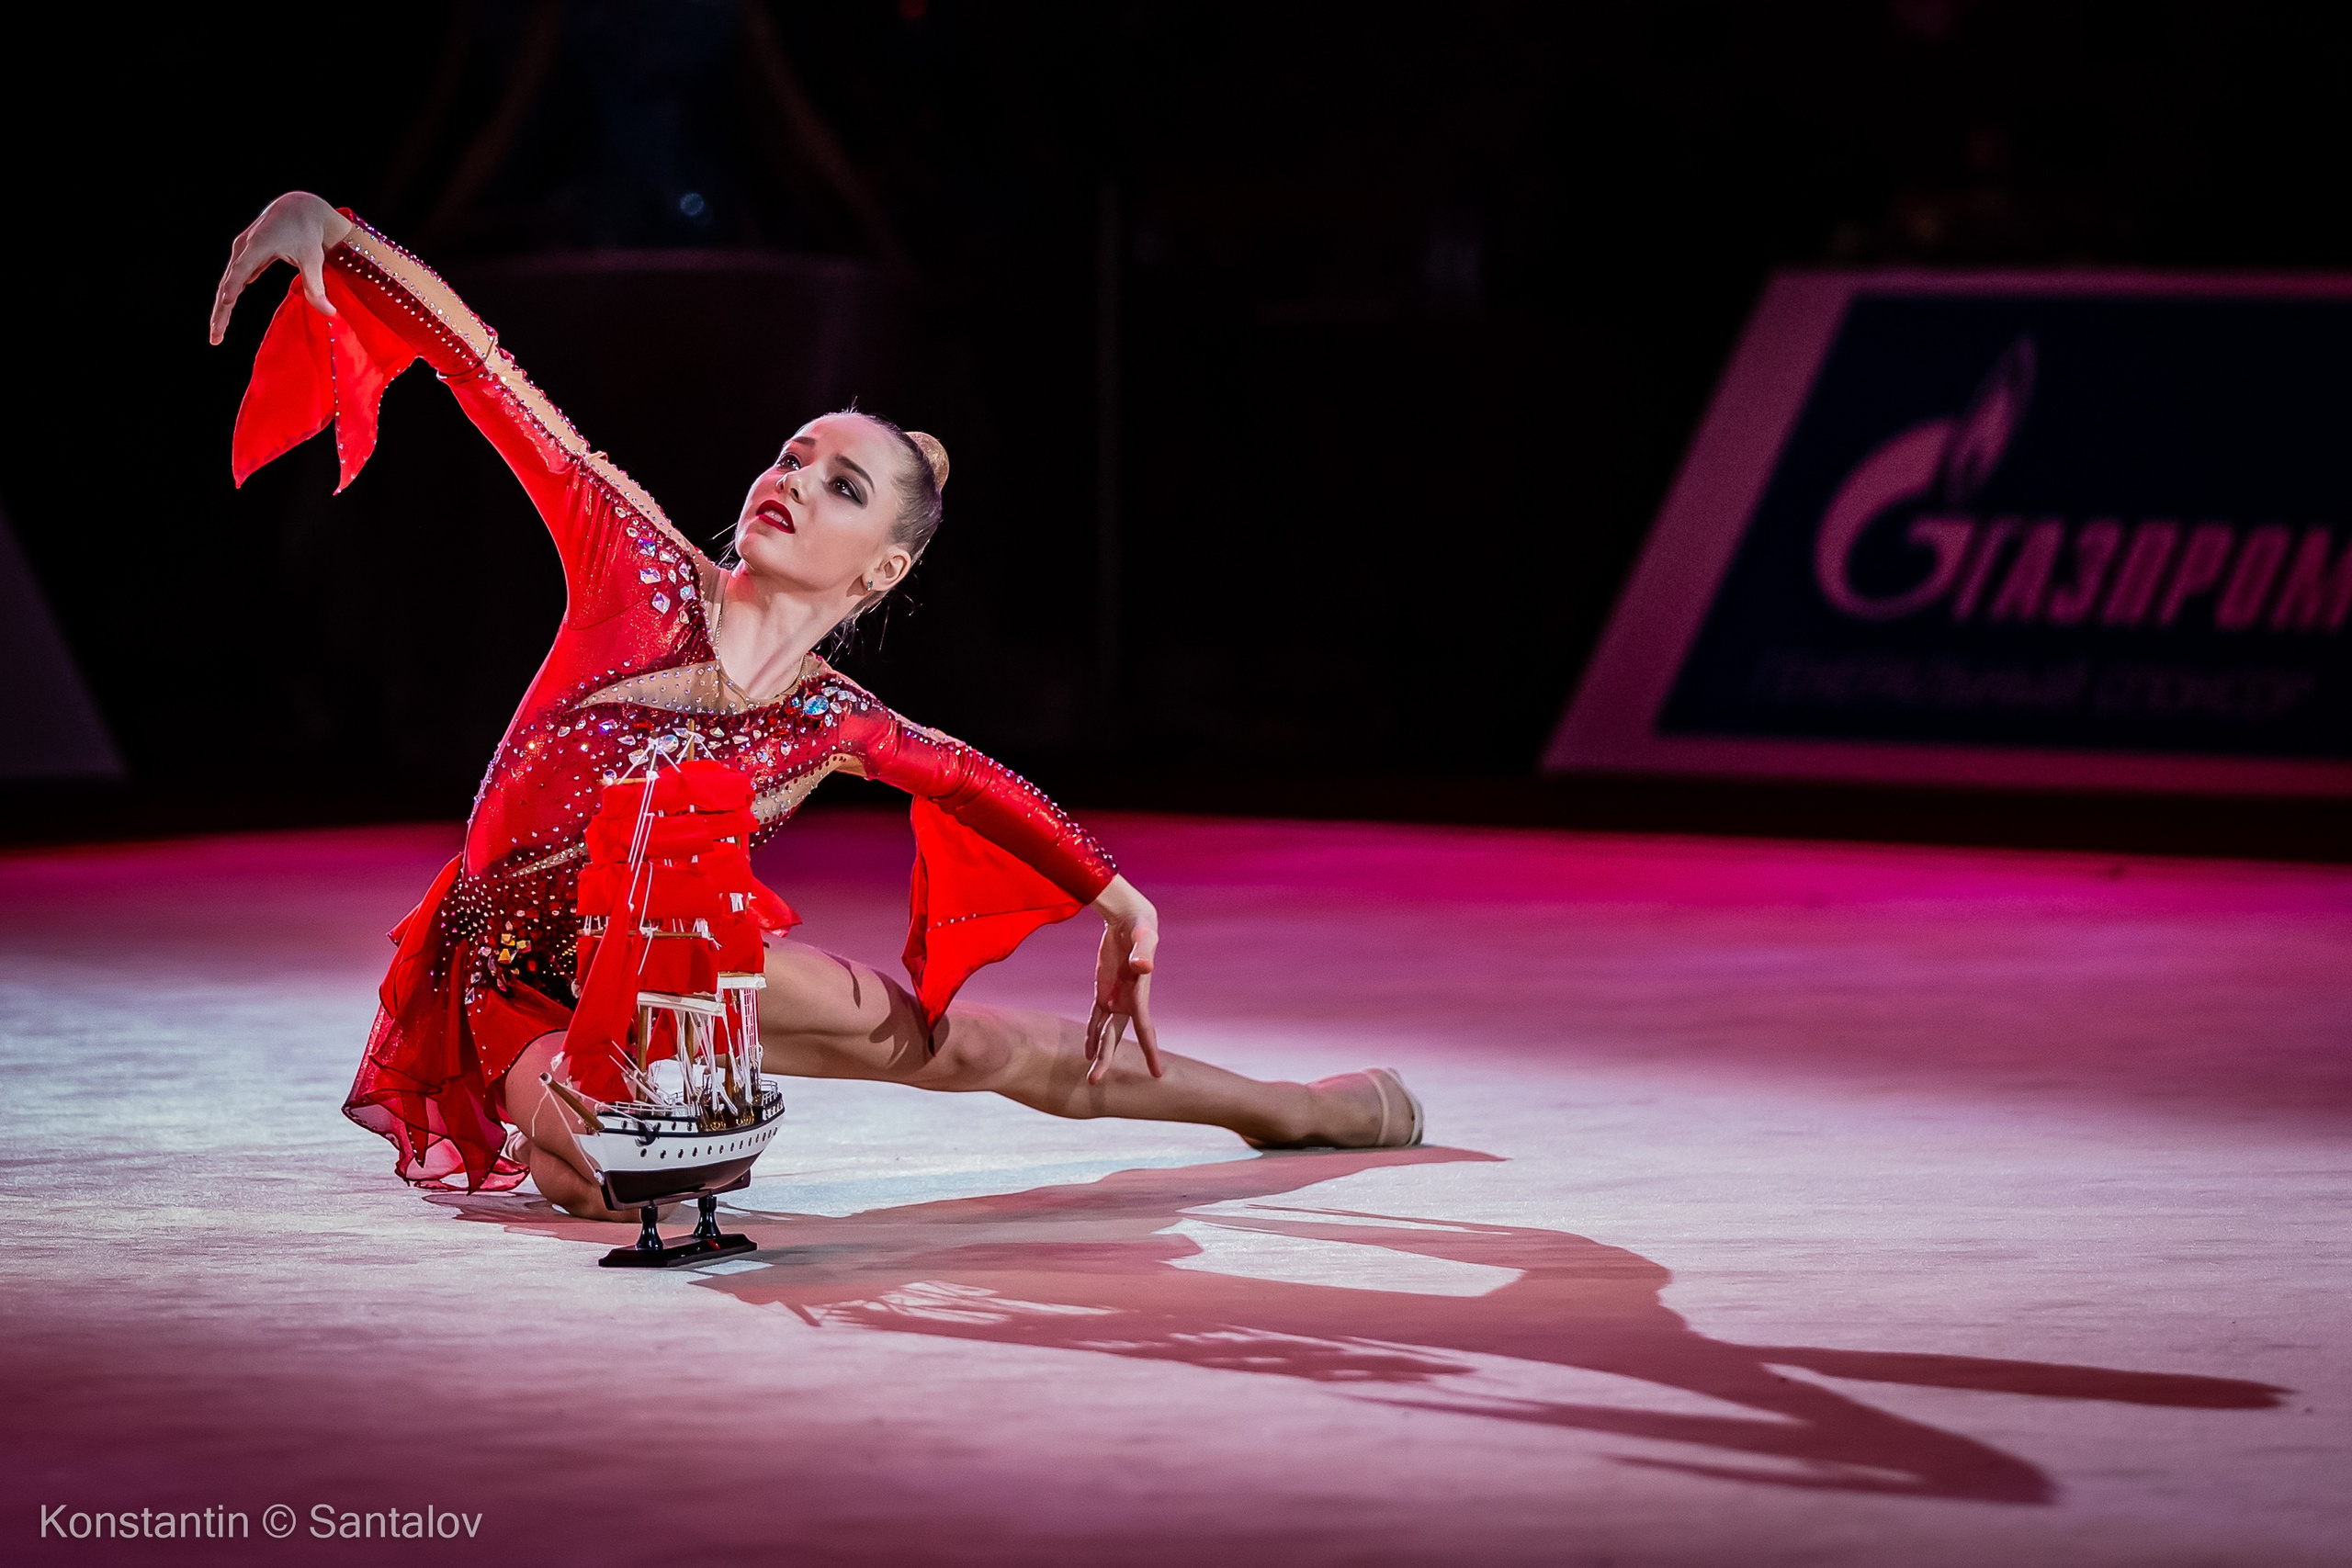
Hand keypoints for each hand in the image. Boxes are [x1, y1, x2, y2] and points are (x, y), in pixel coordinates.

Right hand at [208, 192, 354, 344]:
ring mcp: (241, 251)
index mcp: (258, 245)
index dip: (234, 284)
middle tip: (215, 337)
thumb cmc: (307, 231)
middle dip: (221, 311)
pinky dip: (230, 298)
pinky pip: (234, 280)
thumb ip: (317, 287)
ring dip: (222, 308)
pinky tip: (226, 315)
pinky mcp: (245, 256)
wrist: (298, 207)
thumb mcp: (313, 258)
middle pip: (228, 283)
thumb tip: (330, 314)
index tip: (226, 301)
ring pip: (228, 283)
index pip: (242, 268)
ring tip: (218, 333)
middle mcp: (243, 247)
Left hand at [1086, 875, 1161, 1083]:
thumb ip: (1143, 951)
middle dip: (1106, 1060)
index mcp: (1138, 994)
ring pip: (1104, 1032)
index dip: (1150, 1051)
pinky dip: (1090, 1034)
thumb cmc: (1140, 925)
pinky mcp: (1103, 991)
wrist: (1130, 919)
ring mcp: (1115, 997)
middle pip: (1115, 1038)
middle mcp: (1128, 1001)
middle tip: (1093, 1083)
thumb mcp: (1143, 936)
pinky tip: (1087, 1051)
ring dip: (1098, 1053)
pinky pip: (1095, 1018)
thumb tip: (1143, 967)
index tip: (1157, 1074)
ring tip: (1092, 1077)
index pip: (1145, 1028)